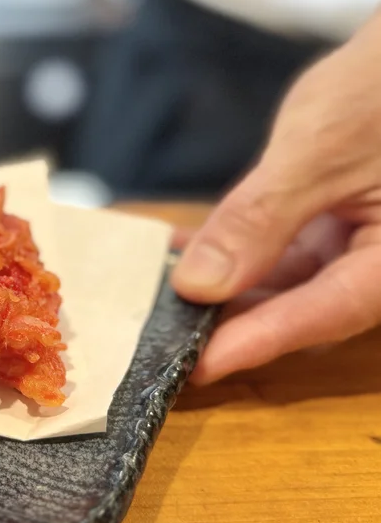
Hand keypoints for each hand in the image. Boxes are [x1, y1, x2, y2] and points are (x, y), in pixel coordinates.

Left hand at [171, 15, 380, 383]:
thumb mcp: (316, 151)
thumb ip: (258, 221)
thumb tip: (200, 287)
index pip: (322, 316)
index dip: (253, 343)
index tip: (192, 370)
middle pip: (304, 309)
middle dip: (233, 322)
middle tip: (165, 340)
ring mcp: (364, 242)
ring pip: (289, 284)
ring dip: (227, 287)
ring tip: (162, 294)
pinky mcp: (343, 223)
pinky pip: (286, 250)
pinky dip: (238, 250)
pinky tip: (184, 248)